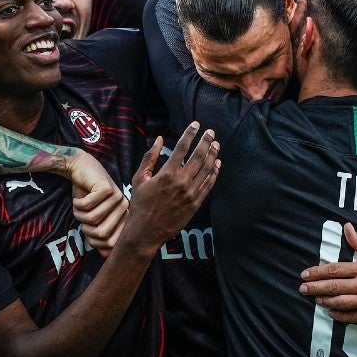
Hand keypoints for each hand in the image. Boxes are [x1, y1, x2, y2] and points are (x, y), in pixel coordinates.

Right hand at [73, 182, 126, 257]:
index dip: (94, 242)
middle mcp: (124, 208)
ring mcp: (118, 197)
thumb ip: (102, 238)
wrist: (81, 169)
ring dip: (79, 215)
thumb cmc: (87, 197)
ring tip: (80, 206)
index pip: (111, 243)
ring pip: (93, 219)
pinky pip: (87, 206)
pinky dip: (77, 204)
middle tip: (82, 216)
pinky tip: (79, 197)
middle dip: (85, 228)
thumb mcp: (94, 220)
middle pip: (101, 233)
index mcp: (124, 218)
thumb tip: (108, 258)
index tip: (87, 232)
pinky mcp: (107, 188)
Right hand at [119, 122, 219, 253]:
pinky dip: (214, 173)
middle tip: (211, 132)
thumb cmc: (140, 204)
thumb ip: (150, 157)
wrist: (146, 232)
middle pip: (198, 156)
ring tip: (216, 144)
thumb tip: (160, 139)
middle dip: (206, 141)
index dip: (190, 133)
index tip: (196, 124)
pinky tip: (217, 164)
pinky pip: (208, 185)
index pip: (182, 147)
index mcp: (167, 173)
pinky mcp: (196, 203)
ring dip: (213, 154)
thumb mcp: (139, 179)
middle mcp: (181, 182)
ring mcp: (191, 193)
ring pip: (206, 169)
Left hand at [299, 223, 356, 322]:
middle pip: (334, 288)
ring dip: (326, 301)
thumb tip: (346, 228)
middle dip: (316, 288)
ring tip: (315, 299)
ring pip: (342, 303)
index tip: (305, 274)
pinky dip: (340, 316)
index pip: (335, 270)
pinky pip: (354, 317)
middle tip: (302, 289)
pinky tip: (331, 312)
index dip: (317, 273)